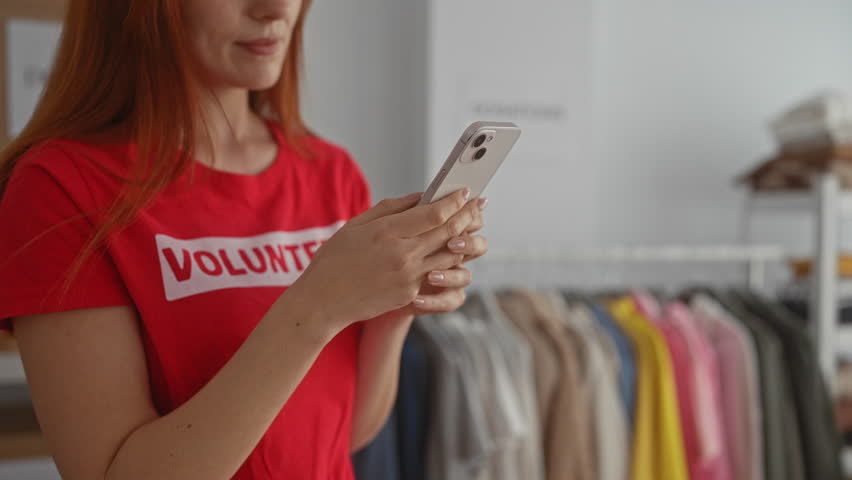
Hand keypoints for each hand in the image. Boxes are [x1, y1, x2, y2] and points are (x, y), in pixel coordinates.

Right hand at [280, 188, 485, 336]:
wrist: (323, 302)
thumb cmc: (335, 259)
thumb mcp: (356, 225)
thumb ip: (390, 209)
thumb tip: (420, 197)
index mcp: (387, 231)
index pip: (434, 213)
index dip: (454, 201)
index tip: (465, 192)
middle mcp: (402, 254)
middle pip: (448, 231)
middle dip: (468, 215)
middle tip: (479, 205)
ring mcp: (409, 277)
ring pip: (450, 254)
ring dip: (464, 239)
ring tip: (471, 227)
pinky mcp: (410, 294)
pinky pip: (437, 275)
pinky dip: (447, 261)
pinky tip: (453, 251)